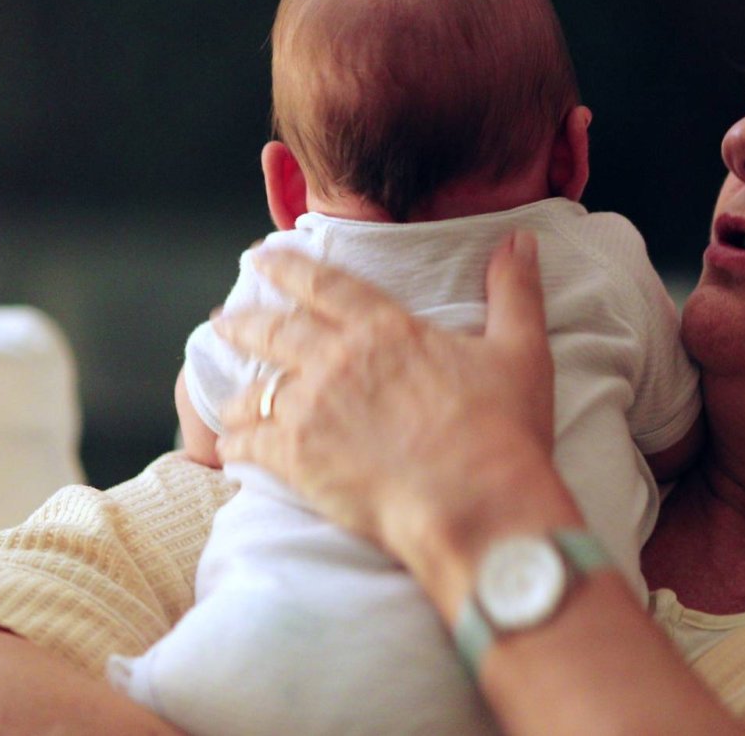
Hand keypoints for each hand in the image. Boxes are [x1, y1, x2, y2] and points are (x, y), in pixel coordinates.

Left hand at [213, 230, 571, 581]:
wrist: (476, 504)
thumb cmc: (502, 431)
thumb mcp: (520, 351)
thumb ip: (513, 292)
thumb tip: (520, 240)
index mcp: (387, 329)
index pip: (325, 284)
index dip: (289, 267)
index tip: (263, 257)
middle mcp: (338, 360)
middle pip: (275, 331)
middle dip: (245, 323)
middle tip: (225, 321)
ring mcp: (313, 409)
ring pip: (256, 391)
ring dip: (239, 394)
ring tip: (228, 400)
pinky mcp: (298, 460)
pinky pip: (249, 445)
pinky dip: (236, 445)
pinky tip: (229, 451)